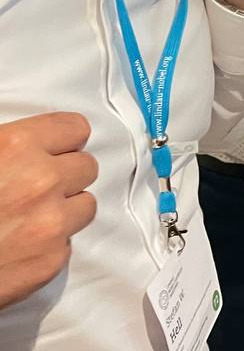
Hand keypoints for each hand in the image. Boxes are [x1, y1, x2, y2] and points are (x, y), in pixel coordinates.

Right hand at [0, 113, 97, 309]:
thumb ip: (9, 146)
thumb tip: (26, 144)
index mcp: (18, 146)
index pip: (75, 129)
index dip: (63, 141)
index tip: (54, 150)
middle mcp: (41, 181)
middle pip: (86, 167)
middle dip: (65, 176)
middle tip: (36, 188)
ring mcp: (51, 223)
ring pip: (85, 205)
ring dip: (64, 210)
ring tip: (29, 218)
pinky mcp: (51, 261)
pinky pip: (67, 243)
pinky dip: (50, 244)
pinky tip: (20, 246)